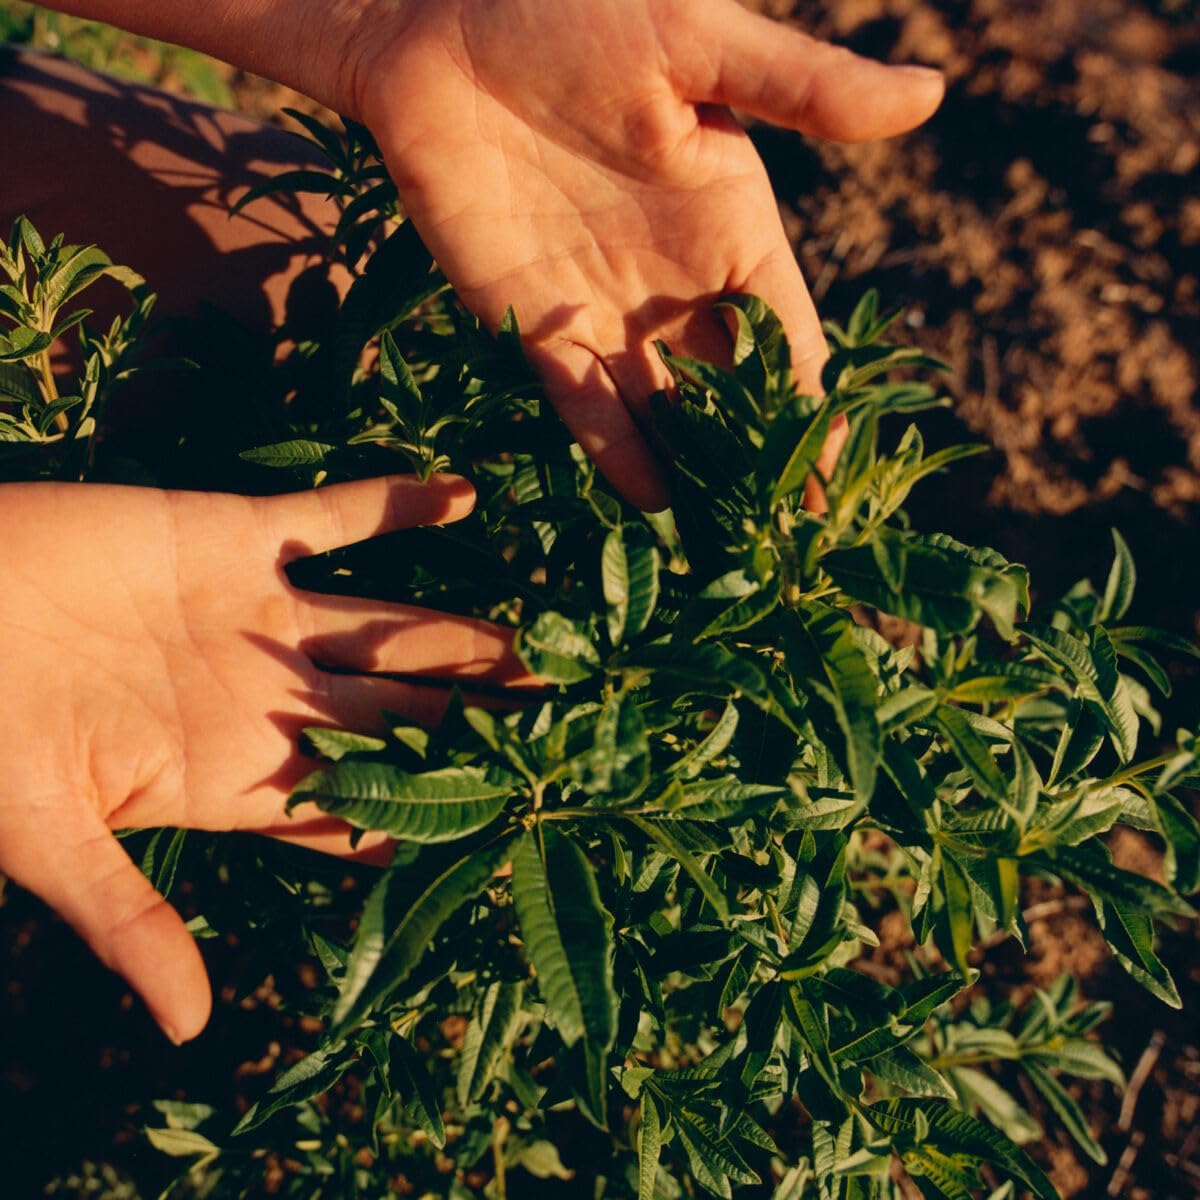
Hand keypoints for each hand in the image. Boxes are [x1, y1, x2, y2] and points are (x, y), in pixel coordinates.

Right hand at [0, 475, 529, 1042]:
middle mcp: (271, 697)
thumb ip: (127, 918)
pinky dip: (397, 505)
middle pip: (406, 717)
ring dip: (470, 635)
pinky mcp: (236, 537)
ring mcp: (262, 615)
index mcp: (240, 774)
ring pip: (394, 627)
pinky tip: (468, 492)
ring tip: (556, 645)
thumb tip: (187, 1027)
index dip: (439, 817)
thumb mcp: (44, 834)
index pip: (365, 805)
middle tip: (579, 734)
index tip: (522, 826)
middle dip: (486, 727)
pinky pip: (333, 519)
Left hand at [352, 0, 943, 508]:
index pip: (788, 340)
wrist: (438, 21)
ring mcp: (605, 311)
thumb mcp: (700, 43)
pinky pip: (581, 403)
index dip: (813, 409)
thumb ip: (802, 89)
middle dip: (755, 464)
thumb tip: (931, 96)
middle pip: (731, 396)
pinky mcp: (531, 323)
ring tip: (723, 548)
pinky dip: (615, 451)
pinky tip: (649, 503)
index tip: (835, 480)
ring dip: (692, 475)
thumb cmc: (575, 8)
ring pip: (663, 414)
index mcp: (732, 226)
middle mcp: (675, 283)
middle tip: (784, 543)